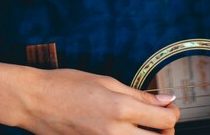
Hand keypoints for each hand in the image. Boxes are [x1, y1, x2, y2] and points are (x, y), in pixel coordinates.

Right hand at [19, 68, 179, 133]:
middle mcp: (115, 133)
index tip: (167, 107)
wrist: (36, 102)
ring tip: (142, 127)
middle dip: (166, 131)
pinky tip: (123, 132)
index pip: (165, 121)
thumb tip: (166, 100)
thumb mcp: (106, 81)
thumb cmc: (67, 85)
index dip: (173, 113)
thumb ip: (138, 94)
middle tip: (159, 121)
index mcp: (120, 108)